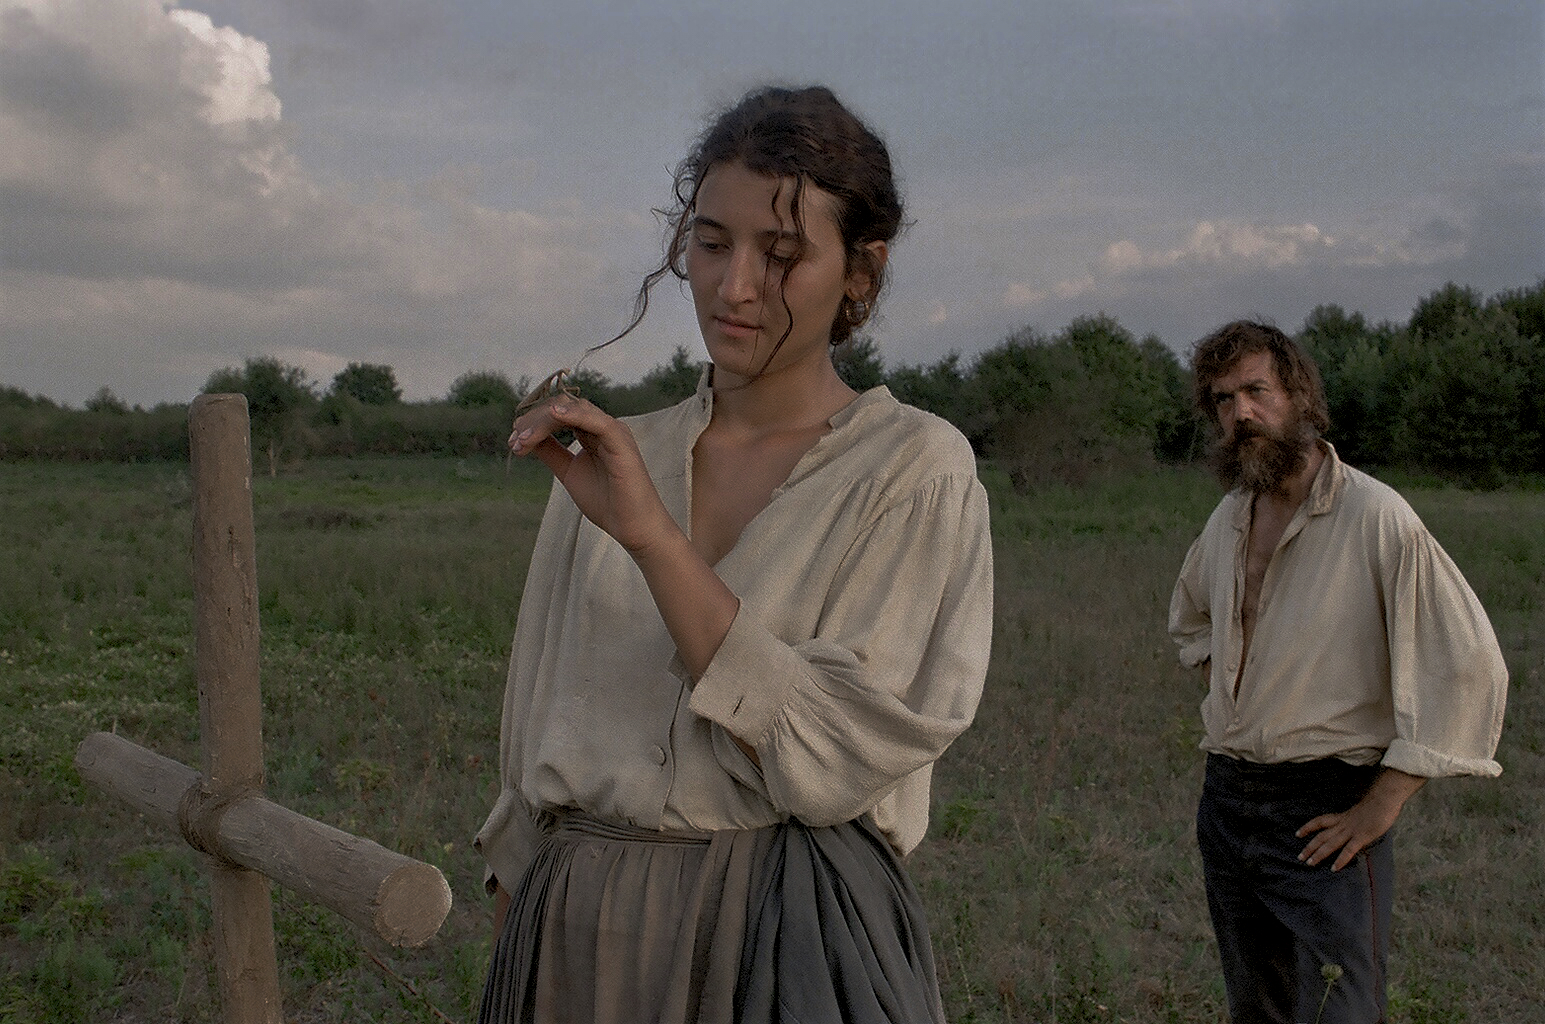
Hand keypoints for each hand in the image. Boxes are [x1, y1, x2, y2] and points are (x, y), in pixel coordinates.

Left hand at [508, 397, 673, 553]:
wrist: (632, 527)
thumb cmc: (607, 502)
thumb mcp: (568, 473)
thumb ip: (551, 452)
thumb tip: (526, 437)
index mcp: (592, 432)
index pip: (558, 413)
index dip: (532, 423)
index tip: (513, 443)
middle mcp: (602, 426)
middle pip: (562, 407)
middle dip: (533, 421)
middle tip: (515, 441)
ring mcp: (613, 432)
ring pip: (575, 409)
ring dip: (544, 420)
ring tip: (524, 439)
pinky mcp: (621, 442)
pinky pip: (597, 421)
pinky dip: (575, 415)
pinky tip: (554, 415)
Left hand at [1295, 768, 1425, 870]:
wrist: (1384, 798)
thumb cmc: (1376, 804)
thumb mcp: (1360, 812)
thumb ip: (1354, 819)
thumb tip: (1354, 825)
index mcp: (1342, 817)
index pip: (1320, 821)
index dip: (1308, 827)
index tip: (1297, 834)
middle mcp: (1343, 824)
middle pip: (1321, 835)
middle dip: (1309, 846)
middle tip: (1299, 857)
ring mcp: (1351, 830)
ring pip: (1330, 843)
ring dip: (1319, 854)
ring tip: (1309, 864)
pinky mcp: (1361, 836)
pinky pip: (1348, 850)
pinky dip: (1341, 860)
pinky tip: (1334, 868)